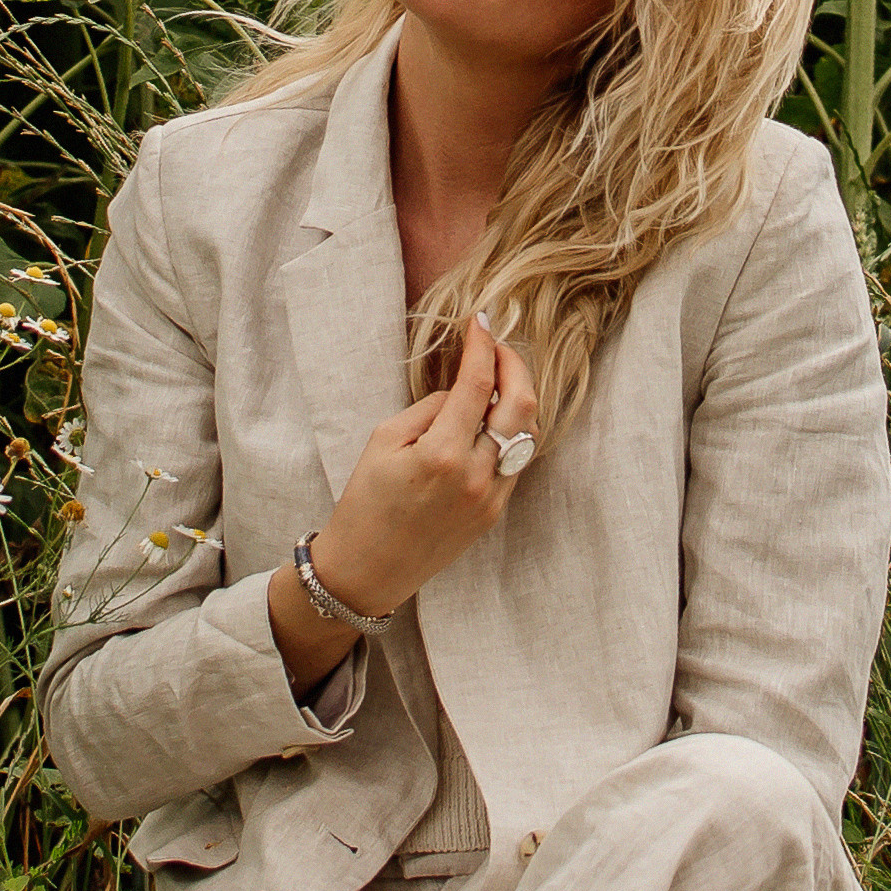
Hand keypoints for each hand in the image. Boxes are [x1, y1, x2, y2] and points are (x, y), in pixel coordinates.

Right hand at [313, 315, 538, 620]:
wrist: (368, 569)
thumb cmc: (365, 501)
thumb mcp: (383, 439)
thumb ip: (430, 408)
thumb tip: (462, 393)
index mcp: (443, 453)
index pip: (478, 383)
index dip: (483, 344)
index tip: (480, 321)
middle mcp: (476, 476)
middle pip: (523, 404)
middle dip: (515, 364)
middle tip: (497, 345)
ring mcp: (491, 498)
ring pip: (526, 433)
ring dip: (515, 399)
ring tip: (492, 381)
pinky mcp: (494, 513)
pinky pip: (514, 461)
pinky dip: (507, 433)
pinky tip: (487, 422)